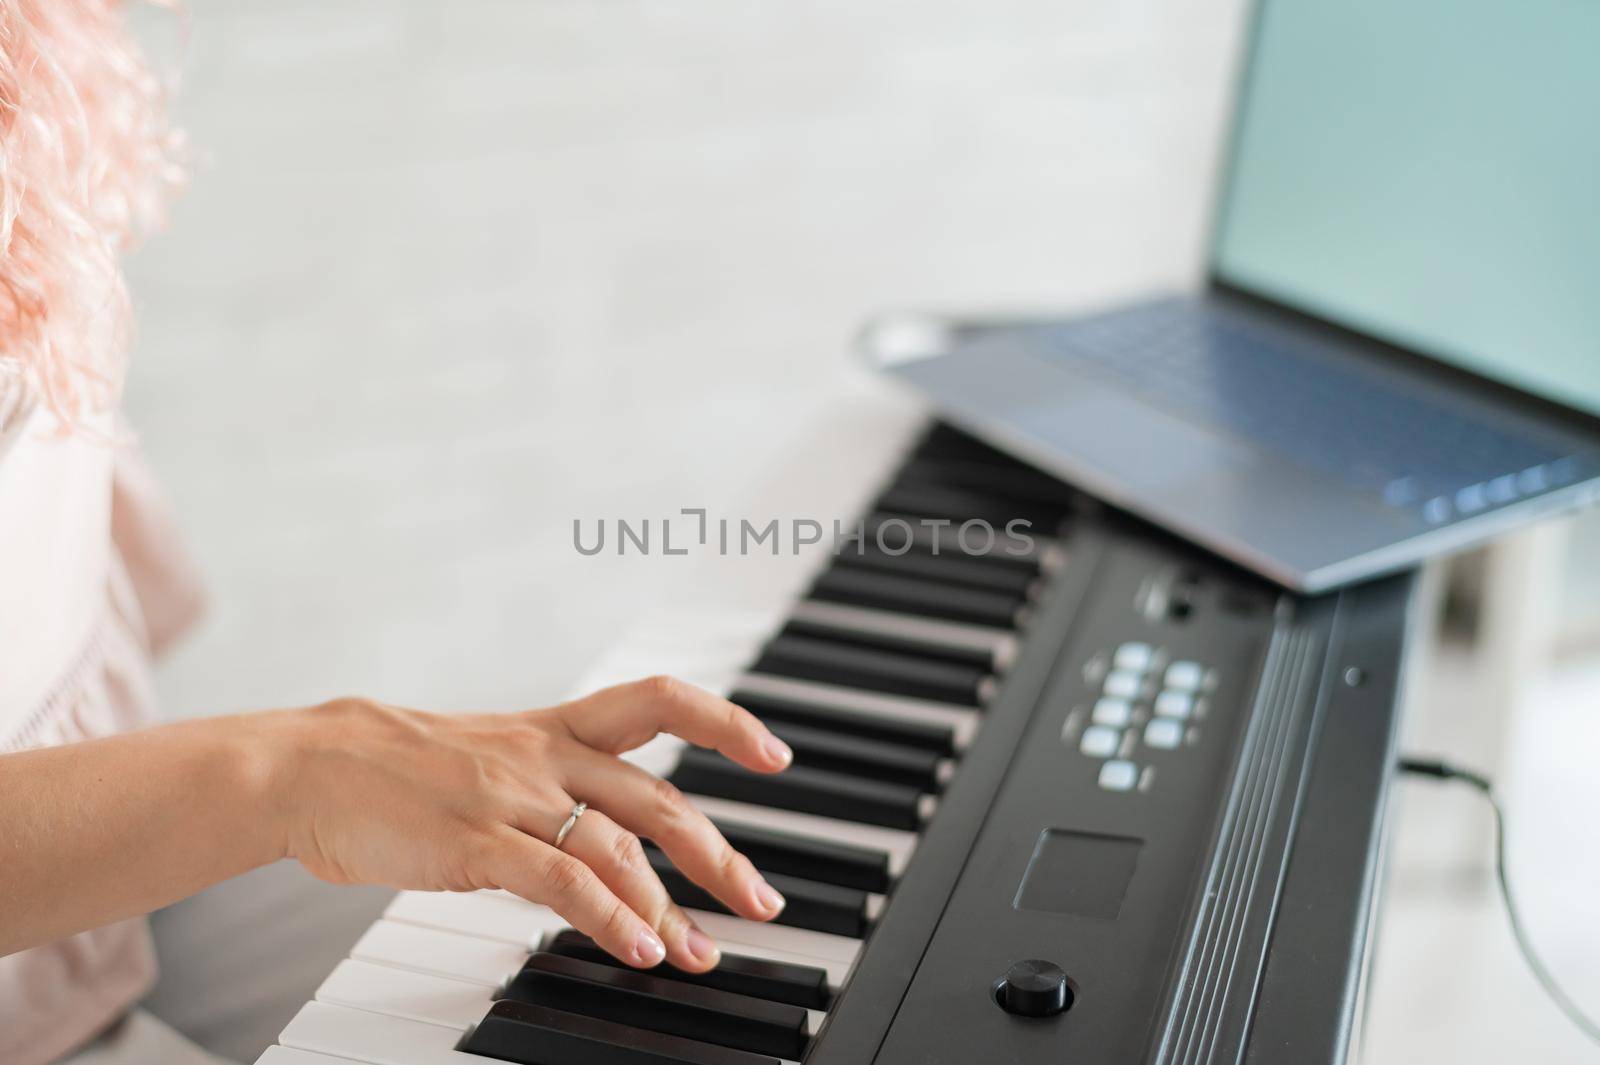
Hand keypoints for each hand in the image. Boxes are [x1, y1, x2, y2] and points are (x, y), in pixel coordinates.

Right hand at [268, 676, 793, 972]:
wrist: (309, 766)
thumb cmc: (397, 770)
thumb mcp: (490, 759)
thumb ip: (554, 793)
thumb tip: (615, 859)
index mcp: (553, 728)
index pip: (658, 701)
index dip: (723, 722)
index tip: (774, 755)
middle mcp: (543, 757)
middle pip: (655, 797)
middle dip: (718, 855)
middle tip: (760, 901)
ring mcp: (510, 797)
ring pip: (616, 845)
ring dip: (669, 905)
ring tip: (700, 953)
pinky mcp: (476, 842)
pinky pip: (561, 881)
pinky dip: (610, 916)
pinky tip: (640, 948)